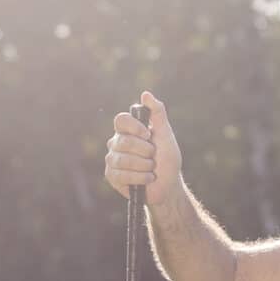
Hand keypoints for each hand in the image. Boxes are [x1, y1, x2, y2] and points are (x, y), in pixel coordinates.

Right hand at [102, 91, 182, 207]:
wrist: (167, 186)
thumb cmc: (167, 159)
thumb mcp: (166, 134)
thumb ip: (157, 113)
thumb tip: (145, 94)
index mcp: (128, 130)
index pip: (121, 120)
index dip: (134, 127)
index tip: (148, 135)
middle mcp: (117, 142)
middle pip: (124, 141)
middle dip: (145, 151)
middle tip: (153, 157)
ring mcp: (112, 159)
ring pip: (123, 159)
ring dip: (144, 166)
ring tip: (151, 169)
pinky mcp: (111, 176)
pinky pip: (121, 175)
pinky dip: (140, 178)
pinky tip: (147, 179)